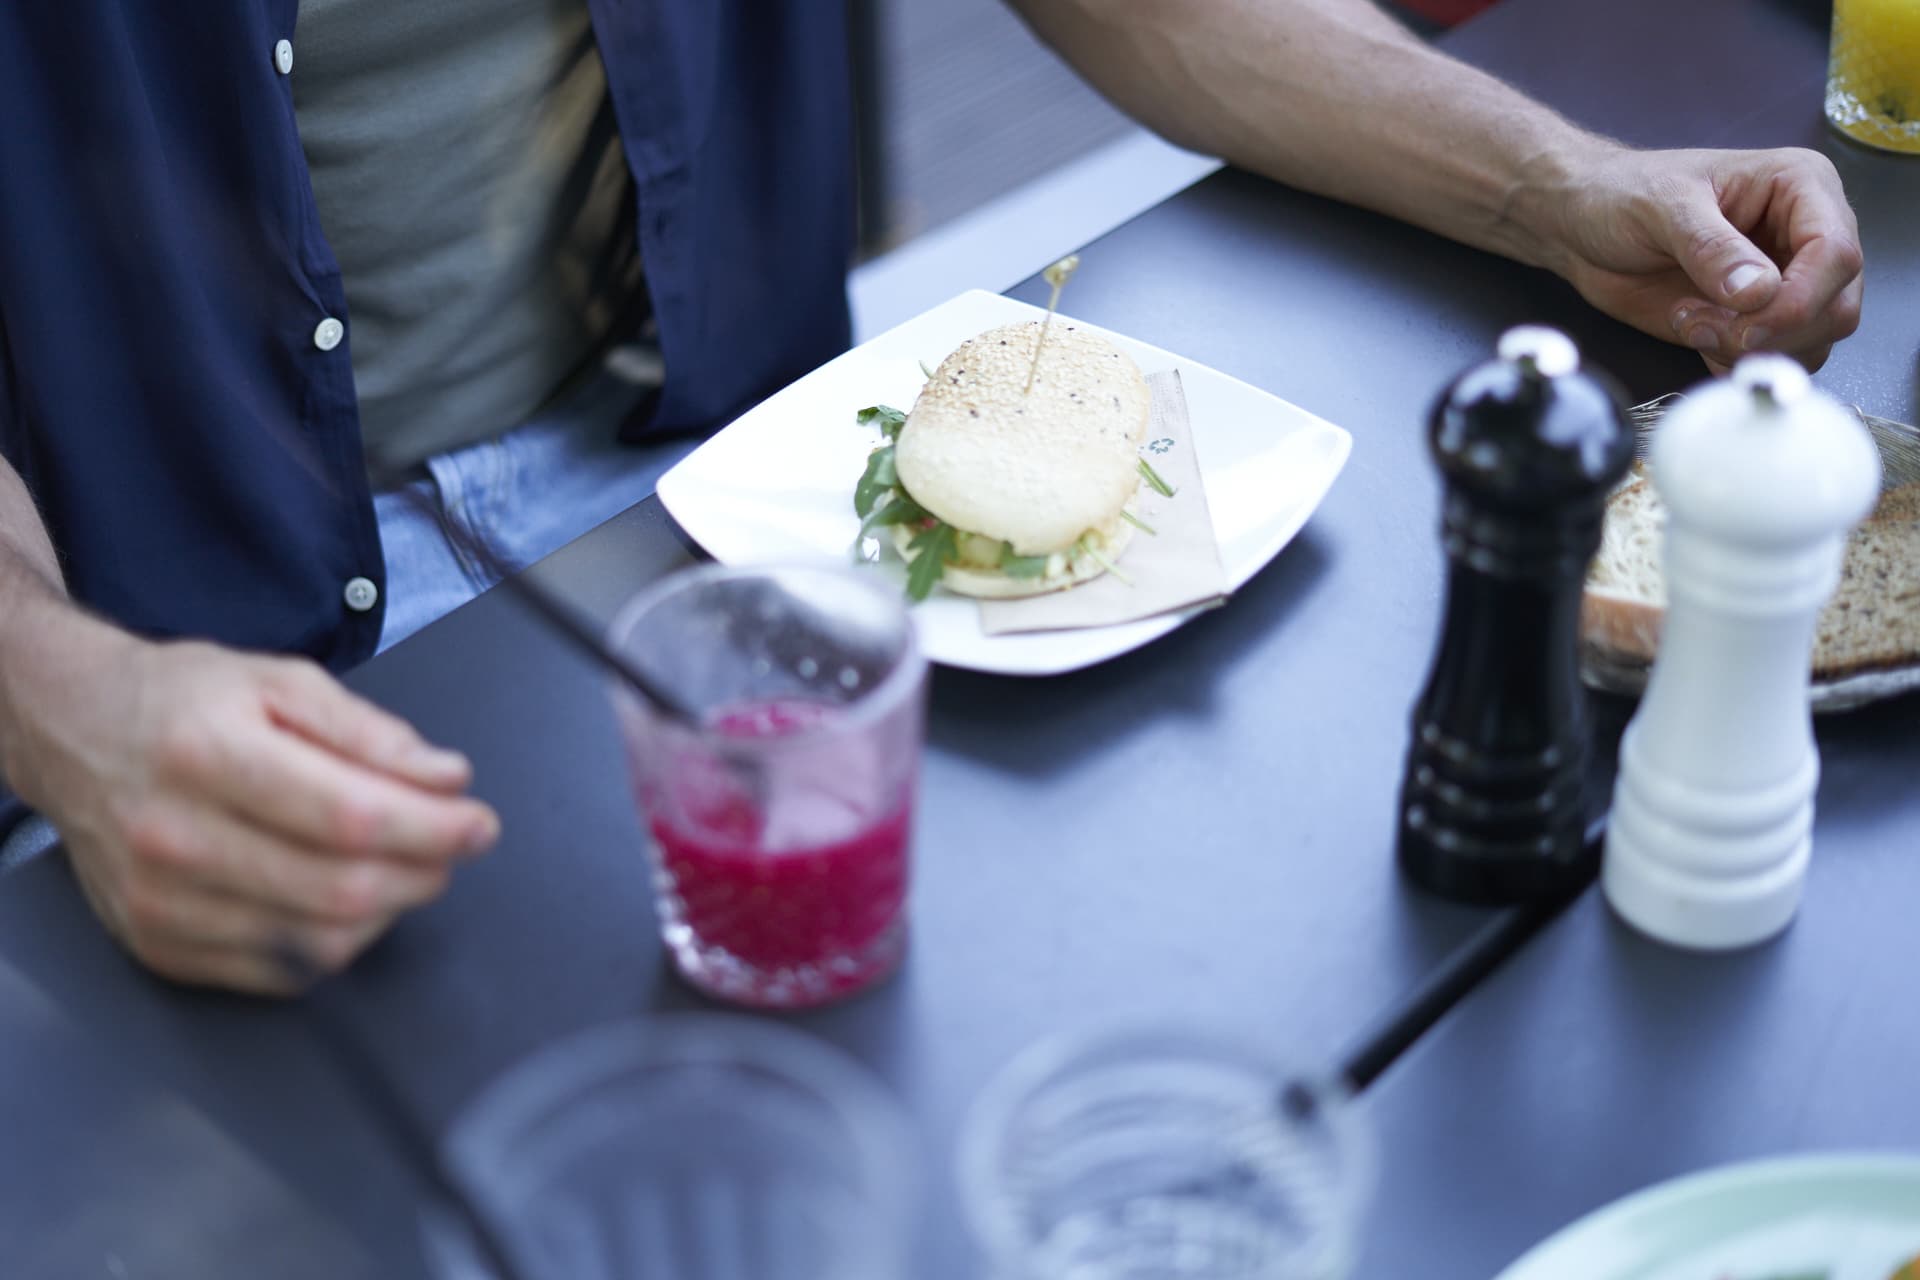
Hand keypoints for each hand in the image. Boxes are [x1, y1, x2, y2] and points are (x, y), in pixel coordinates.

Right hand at [5, 630, 498, 993]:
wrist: (74, 733)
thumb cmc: (183, 702)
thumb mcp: (280, 681)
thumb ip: (370, 732)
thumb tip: (445, 778)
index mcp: (207, 754)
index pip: (348, 816)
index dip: (432, 828)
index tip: (479, 822)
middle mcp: (174, 836)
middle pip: (340, 888)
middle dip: (425, 870)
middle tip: (453, 843)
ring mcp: (159, 902)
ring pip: (319, 941)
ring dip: (390, 909)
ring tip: (406, 865)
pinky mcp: (157, 946)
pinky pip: (281, 973)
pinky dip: (337, 941)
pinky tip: (350, 898)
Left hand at [1538, 144, 1862, 372]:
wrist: (1583, 225)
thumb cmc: (1622, 194)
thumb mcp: (1662, 208)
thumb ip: (1711, 249)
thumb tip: (1759, 292)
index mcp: (1801, 187)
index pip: (1837, 254)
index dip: (1799, 299)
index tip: (1745, 323)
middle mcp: (1804, 234)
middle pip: (1835, 306)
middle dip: (1772, 331)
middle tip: (1702, 324)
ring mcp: (1784, 279)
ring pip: (1811, 340)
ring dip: (1749, 349)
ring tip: (1691, 322)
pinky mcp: (1755, 317)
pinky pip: (1774, 357)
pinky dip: (1737, 363)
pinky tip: (1696, 337)